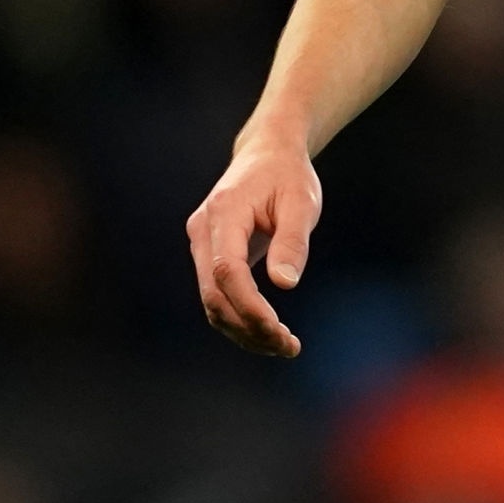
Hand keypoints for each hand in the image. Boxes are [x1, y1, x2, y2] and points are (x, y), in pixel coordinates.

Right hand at [185, 134, 320, 357]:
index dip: (249, 305)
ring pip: (212, 301)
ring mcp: (201, 244)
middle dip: (249, 327)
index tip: (278, 330)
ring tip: (284, 346)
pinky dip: (240, 317)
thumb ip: (293, 241)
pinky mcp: (209, 254)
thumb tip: (285, 284)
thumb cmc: (288, 176)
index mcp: (225, 213)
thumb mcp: (302, 203)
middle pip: (214, 294)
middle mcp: (203, 231)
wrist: (267, 154)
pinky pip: (217, 294)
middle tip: (288, 347)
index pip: (227, 271)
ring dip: (244, 329)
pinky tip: (268, 332)